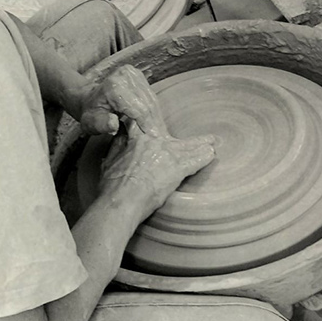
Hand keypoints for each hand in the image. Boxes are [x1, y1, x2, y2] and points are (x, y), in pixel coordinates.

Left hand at [78, 65, 167, 136]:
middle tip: (158, 136)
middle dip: (152, 121)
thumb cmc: (91, 115)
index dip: (146, 125)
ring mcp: (132, 73)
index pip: (139, 109)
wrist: (89, 99)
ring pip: (151, 98)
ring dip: (155, 114)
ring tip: (157, 130)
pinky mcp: (137, 74)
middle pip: (147, 103)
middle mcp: (124, 76)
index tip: (154, 139)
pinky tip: (152, 119)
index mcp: (114, 87)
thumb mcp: (91, 124)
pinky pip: (150, 94)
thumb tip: (114, 124)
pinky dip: (152, 107)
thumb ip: (103, 125)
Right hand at [99, 120, 215, 219]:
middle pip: (175, 135)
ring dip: (201, 144)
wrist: (122, 200)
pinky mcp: (177, 169)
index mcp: (138, 137)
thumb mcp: (109, 159)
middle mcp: (155, 141)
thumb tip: (121, 132)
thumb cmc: (113, 184)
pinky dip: (203, 158)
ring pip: (188, 146)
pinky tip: (211, 154)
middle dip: (186, 135)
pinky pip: (195, 161)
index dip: (160, 122)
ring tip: (212, 143)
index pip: (152, 123)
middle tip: (199, 133)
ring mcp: (167, 154)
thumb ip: (118, 143)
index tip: (164, 120)